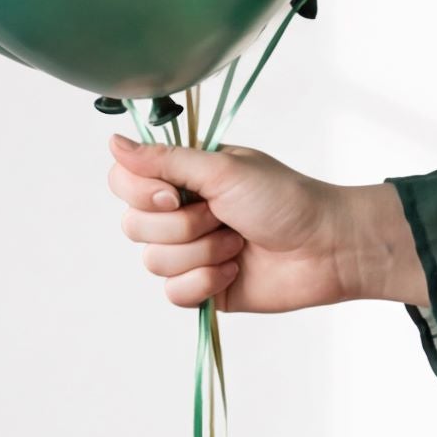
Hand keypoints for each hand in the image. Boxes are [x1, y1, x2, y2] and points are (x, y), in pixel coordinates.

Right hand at [107, 135, 427, 312]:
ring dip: (202, 252)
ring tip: (237, 243)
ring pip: (154, 262)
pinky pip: (173, 294)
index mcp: (181, 175)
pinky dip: (205, 283)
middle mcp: (180, 211)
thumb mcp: (222, 169)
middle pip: (134, 226)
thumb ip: (164, 160)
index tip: (175, 195)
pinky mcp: (203, 287)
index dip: (141, 193)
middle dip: (182, 226)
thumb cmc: (282, 197)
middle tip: (221, 216)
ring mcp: (189, 251)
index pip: (124, 181)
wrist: (324, 247)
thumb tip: (113, 142)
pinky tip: (234, 271)